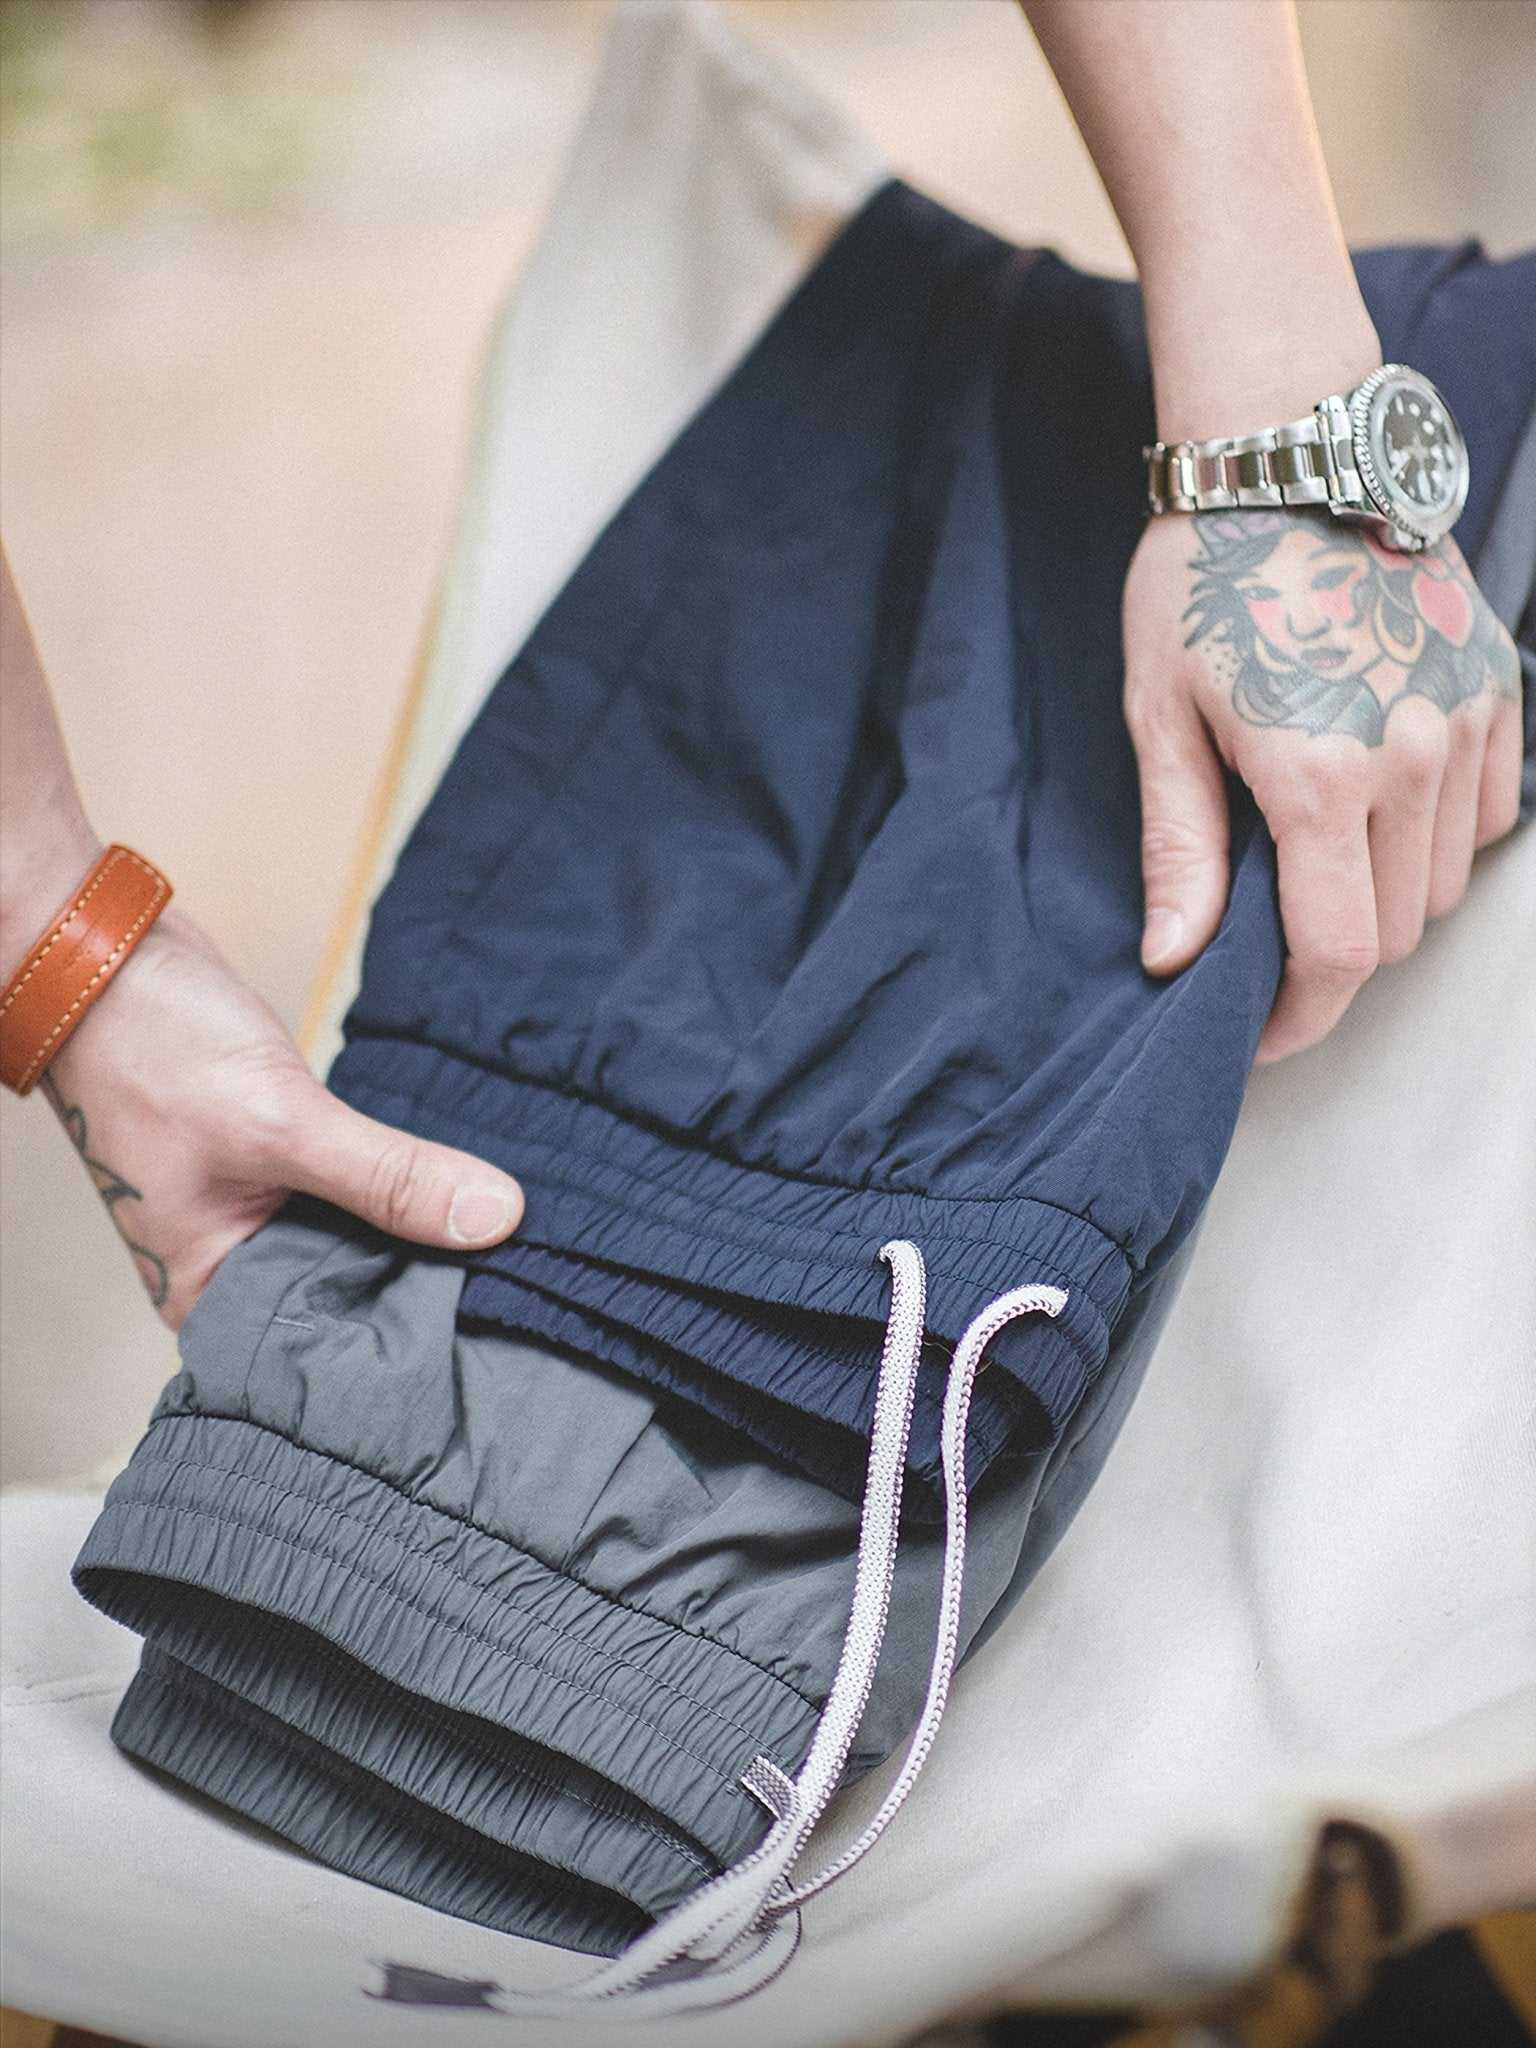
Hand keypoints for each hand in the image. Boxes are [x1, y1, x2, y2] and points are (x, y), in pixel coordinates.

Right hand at [37, 902, 523, 1327]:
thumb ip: (388, 1177)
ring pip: (362, 1238)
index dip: (415, 1329)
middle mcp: (231, 1269)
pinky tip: (458, 1184)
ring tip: (509, 1233)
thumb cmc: (152, 1051)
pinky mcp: (282, 1168)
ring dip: (419, 1224)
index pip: (332, 1343)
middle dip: (428, 1274)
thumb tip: (494, 1218)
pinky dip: (398, 1184)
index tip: (504, 1312)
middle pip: (354, 1292)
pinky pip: (356, 1191)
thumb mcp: (282, 1124)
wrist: (110, 960)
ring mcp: (256, 1216)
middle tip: (527, 1269)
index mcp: (209, 1295)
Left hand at [1123, 510, 1522, 1060]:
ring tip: (1316, 858)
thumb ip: (1179, 849)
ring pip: (1445, 882)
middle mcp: (1410, 756)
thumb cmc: (1202, 584)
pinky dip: (1437, 838)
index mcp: (1317, 775)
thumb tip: (1176, 961)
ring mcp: (1466, 719)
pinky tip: (1377, 806)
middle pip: (1394, 930)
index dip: (1301, 1016)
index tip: (1261, 1028)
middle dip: (1330, 956)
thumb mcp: (1160, 719)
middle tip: (1268, 933)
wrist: (1288, 456)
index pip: (1338, 954)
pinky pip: (1487, 814)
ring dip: (1385, 897)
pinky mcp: (1497, 685)